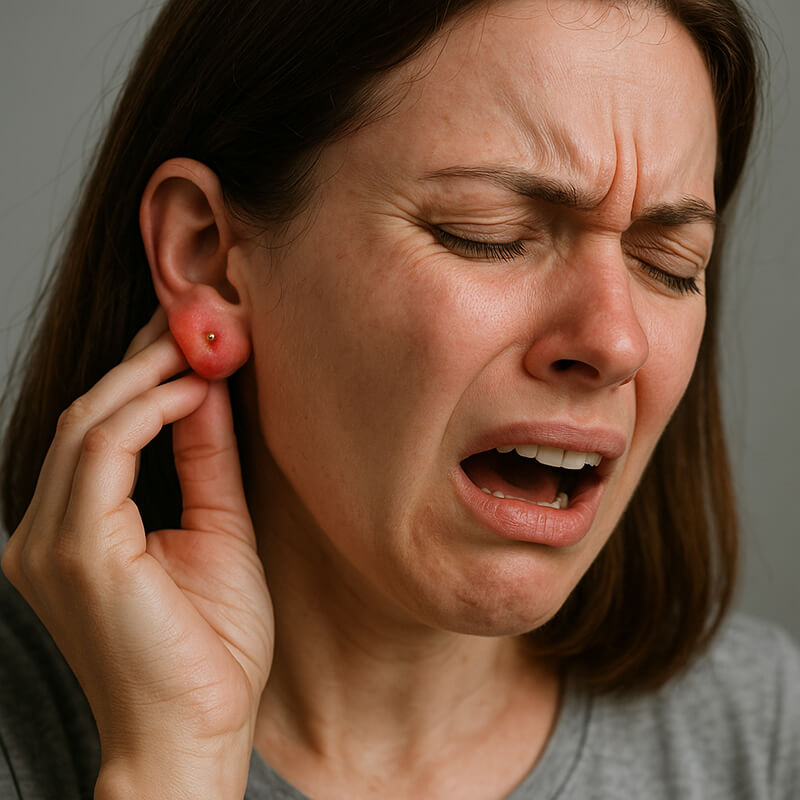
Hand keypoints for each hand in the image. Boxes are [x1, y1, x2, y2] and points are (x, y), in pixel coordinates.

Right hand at [2, 309, 272, 799]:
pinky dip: (148, 411)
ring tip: (201, 343)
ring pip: (89, 423)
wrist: (197, 734)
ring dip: (147, 376)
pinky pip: (103, 450)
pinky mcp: (75, 549)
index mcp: (77, 531)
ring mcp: (51, 539)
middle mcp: (45, 530)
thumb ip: (206, 461)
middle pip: (91, 415)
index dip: (148, 377)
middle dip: (145, 362)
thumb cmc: (210, 647)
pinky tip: (194, 390)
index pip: (104, 430)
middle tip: (196, 320)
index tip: (196, 339)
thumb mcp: (218, 530)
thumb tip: (208, 388)